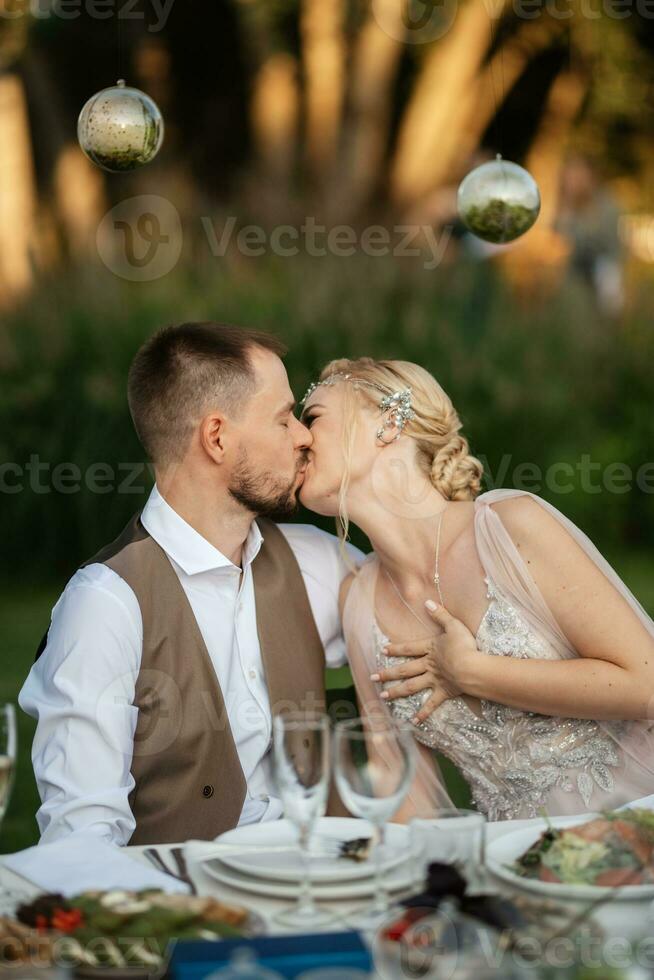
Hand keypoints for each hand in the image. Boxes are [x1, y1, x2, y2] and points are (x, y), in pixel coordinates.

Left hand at [370, 602, 479, 723]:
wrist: (471, 668)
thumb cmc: (464, 645)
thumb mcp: (453, 625)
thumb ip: (440, 614)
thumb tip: (427, 601)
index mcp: (430, 649)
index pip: (409, 648)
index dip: (396, 648)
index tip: (382, 651)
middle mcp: (428, 665)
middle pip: (405, 669)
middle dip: (387, 673)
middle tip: (372, 678)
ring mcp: (434, 680)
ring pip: (411, 687)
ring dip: (396, 692)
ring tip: (383, 697)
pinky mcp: (443, 693)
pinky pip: (431, 704)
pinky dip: (423, 713)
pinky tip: (414, 721)